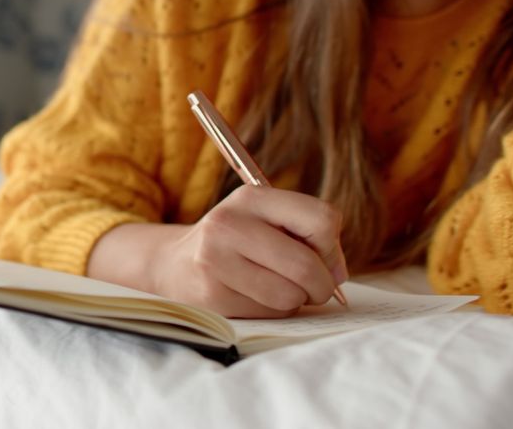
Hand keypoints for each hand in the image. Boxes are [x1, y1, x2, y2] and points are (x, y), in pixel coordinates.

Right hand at [90, 186, 347, 317]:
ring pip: (290, 294)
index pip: (322, 220)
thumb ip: (307, 234)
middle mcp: (229, 224)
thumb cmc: (236, 243)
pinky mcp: (211, 294)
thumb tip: (337, 273)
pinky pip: (268, 313)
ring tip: (278, 289)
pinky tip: (253, 297)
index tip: (323, 257)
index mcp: (251, 198)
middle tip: (316, 288)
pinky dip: (271, 311)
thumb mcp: (264, 220)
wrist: (175, 264)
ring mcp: (216, 260)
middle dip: (322, 285)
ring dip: (295, 300)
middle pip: (306, 264)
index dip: (333, 248)